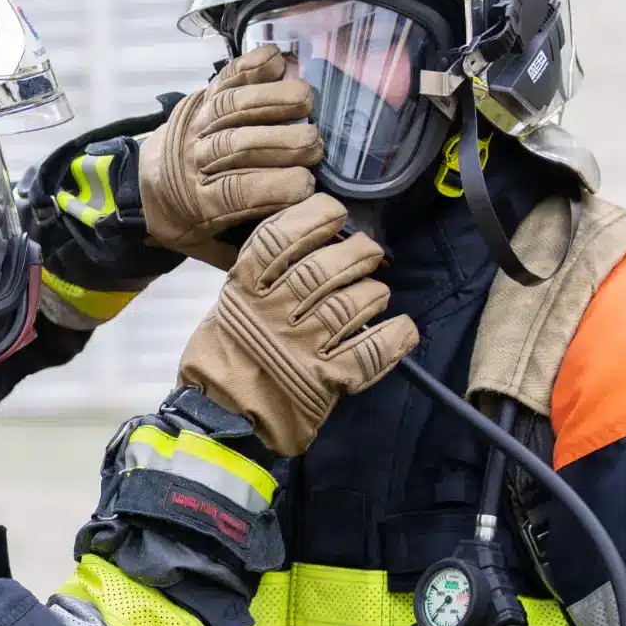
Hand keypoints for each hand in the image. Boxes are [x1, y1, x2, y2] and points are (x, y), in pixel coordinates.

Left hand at [138, 45, 323, 268]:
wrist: (138, 187)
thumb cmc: (184, 220)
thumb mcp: (205, 247)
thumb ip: (245, 251)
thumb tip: (298, 253)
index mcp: (196, 203)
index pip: (237, 192)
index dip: (275, 186)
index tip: (308, 185)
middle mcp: (192, 160)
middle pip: (238, 145)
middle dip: (283, 142)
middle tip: (314, 145)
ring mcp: (194, 125)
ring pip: (232, 106)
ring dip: (272, 99)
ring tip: (306, 101)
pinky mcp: (199, 100)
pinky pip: (225, 78)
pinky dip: (250, 66)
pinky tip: (277, 62)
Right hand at [176, 194, 417, 455]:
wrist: (222, 413)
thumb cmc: (227, 355)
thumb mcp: (231, 304)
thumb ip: (262, 274)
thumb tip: (310, 237)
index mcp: (247, 290)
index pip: (281, 239)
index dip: (314, 218)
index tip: (334, 212)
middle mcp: (275, 313)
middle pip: (325, 268)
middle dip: (358, 253)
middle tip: (368, 252)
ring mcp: (302, 346)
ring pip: (352, 305)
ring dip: (374, 294)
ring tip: (376, 294)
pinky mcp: (325, 379)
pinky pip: (371, 351)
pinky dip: (395, 337)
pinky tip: (402, 329)